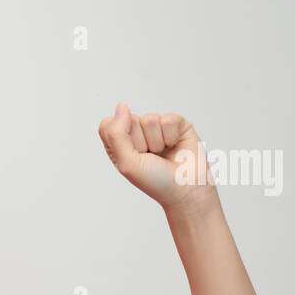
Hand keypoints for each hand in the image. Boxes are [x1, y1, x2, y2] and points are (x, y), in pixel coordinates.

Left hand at [98, 103, 213, 211]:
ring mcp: (156, 128)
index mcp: (119, 144)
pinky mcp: (176, 124)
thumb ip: (116, 134)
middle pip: (129, 119)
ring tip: (163, 154)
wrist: (186, 189)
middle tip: (150, 157)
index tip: (131, 155)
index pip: (108, 124)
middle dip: (140, 141)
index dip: (120, 137)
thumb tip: (122, 106)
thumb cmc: (155, 180)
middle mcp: (137, 134)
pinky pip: (168, 119)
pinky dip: (171, 136)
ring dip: (157, 141)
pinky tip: (175, 146)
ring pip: (150, 119)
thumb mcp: (127, 162)